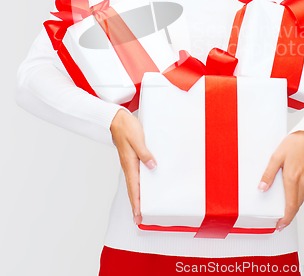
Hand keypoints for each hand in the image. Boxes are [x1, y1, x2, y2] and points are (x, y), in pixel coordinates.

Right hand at [110, 108, 156, 225]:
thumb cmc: (126, 127)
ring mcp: (128, 163)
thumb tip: (152, 166)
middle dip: (135, 205)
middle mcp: (127, 165)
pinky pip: (133, 176)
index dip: (136, 202)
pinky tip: (141, 187)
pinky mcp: (130, 159)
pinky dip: (136, 186)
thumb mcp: (138, 139)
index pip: (133, 187)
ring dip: (135, 196)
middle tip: (138, 219)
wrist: (116, 119)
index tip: (138, 215)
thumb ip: (145, 153)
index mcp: (129, 163)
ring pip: (132, 184)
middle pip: (131, 189)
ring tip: (140, 208)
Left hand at [258, 131, 303, 231]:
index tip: (280, 225)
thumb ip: (269, 173)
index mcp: (293, 178)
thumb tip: (262, 188)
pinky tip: (292, 192)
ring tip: (284, 207)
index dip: (286, 218)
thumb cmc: (295, 143)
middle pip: (296, 204)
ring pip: (302, 199)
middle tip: (279, 219)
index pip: (291, 205)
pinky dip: (299, 196)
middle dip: (288, 214)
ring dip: (294, 205)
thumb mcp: (276, 156)